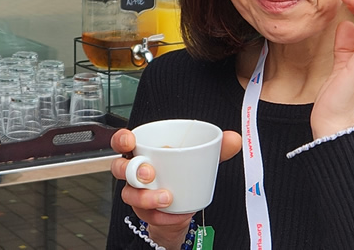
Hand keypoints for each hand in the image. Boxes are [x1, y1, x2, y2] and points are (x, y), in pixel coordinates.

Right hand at [109, 128, 240, 247]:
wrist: (184, 205)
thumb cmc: (183, 175)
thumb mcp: (199, 159)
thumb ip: (215, 149)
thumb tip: (234, 139)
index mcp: (144, 152)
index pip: (122, 141)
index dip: (121, 139)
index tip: (130, 140)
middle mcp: (134, 172)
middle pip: (119, 168)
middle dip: (132, 170)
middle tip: (149, 173)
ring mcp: (137, 193)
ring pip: (129, 194)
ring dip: (147, 196)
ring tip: (167, 197)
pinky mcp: (145, 212)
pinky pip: (148, 215)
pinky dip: (162, 215)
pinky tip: (175, 212)